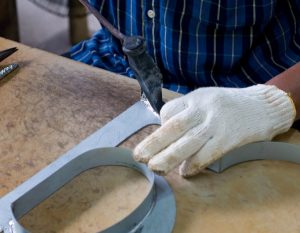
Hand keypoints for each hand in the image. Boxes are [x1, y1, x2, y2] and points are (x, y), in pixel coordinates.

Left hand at [133, 84, 295, 176]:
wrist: (263, 105)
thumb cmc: (231, 103)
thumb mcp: (206, 98)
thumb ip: (188, 111)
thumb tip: (168, 129)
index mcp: (195, 98)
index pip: (168, 111)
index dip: (161, 126)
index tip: (161, 137)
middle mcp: (203, 109)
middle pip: (173, 128)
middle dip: (154, 143)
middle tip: (139, 157)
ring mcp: (216, 124)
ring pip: (187, 143)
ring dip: (169, 157)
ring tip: (155, 168)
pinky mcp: (229, 138)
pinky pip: (207, 153)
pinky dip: (194, 164)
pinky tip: (185, 172)